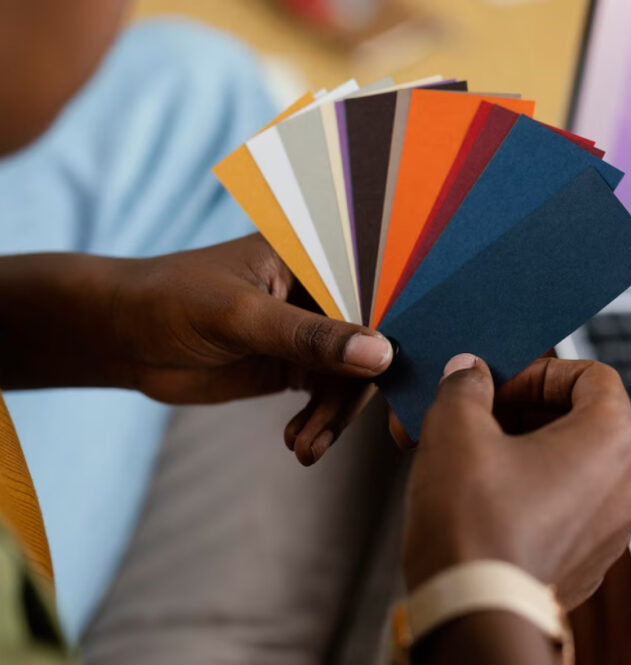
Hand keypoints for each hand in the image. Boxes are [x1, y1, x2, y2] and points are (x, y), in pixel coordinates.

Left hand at [0, 234, 391, 464]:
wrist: (121, 338)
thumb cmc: (172, 301)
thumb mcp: (243, 316)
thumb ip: (311, 336)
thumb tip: (381, 356)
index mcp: (314, 252)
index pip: (374, 285)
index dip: (397, 326)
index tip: (404, 371)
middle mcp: (321, 288)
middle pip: (371, 338)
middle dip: (361, 387)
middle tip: (350, 428)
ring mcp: (310, 329)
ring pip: (351, 376)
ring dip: (335, 416)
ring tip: (306, 448)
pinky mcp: (296, 364)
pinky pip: (328, 397)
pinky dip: (320, 424)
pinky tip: (299, 445)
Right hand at [402, 354, 630, 609]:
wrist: (473, 613)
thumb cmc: (475, 523)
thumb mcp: (456, 428)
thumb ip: (466, 386)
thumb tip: (468, 372)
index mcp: (614, 440)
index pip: (592, 376)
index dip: (539, 371)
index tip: (498, 383)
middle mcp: (627, 485)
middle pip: (578, 421)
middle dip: (517, 412)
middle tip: (470, 416)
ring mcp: (611, 530)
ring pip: (566, 467)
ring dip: (516, 452)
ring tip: (463, 456)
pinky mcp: (586, 564)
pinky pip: (561, 510)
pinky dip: (525, 494)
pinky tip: (477, 499)